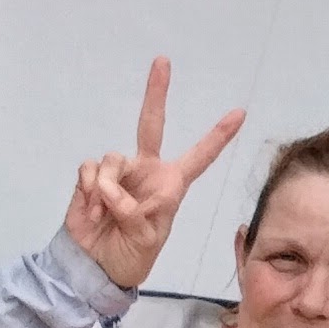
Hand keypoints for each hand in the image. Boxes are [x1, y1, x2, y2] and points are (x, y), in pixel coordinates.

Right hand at [64, 58, 245, 290]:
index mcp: (170, 186)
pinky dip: (89, 190)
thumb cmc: (130, 256)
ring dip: (109, 188)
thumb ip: (138, 213)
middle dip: (157, 92)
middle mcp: (146, 171)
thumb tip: (115, 191)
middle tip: (163, 61)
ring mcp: (118, 171)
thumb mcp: (147, 241)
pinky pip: (90, 168)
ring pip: (113, 158)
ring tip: (107, 215)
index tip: (239, 114)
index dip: (217, 136)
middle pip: (150, 124)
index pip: (198, 157)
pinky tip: (92, 211)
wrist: (95, 266)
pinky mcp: (91, 176)